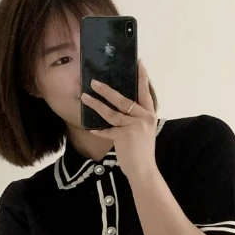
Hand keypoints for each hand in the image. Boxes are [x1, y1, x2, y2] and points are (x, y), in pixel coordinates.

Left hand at [80, 59, 157, 180]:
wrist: (144, 171)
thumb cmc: (142, 153)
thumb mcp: (144, 133)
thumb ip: (135, 121)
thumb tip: (119, 111)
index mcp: (149, 115)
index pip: (145, 93)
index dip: (142, 78)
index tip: (139, 63)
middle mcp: (143, 118)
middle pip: (123, 99)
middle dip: (107, 90)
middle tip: (94, 81)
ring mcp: (134, 126)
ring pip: (111, 112)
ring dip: (96, 104)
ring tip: (85, 97)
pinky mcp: (124, 136)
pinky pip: (107, 130)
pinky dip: (98, 130)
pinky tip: (91, 128)